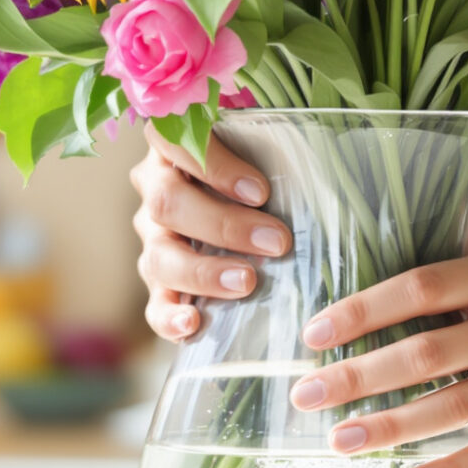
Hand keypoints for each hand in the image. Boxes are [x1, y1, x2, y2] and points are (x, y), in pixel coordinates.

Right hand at [130, 126, 290, 342]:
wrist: (247, 207)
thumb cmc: (259, 170)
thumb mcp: (262, 152)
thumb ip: (271, 154)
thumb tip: (317, 177)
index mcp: (172, 144)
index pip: (174, 142)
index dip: (213, 166)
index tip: (261, 192)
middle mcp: (153, 186)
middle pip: (167, 202)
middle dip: (223, 224)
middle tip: (276, 242)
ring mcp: (151, 235)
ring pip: (159, 255)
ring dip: (203, 272)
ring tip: (247, 281)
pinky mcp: (157, 280)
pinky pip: (153, 303)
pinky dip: (169, 317)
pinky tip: (193, 324)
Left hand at [289, 214, 467, 467]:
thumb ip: (464, 232)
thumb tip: (393, 222)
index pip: (420, 289)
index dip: (363, 310)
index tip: (315, 332)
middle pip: (423, 354)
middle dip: (357, 377)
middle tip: (306, 392)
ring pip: (450, 407)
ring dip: (388, 428)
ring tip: (338, 440)